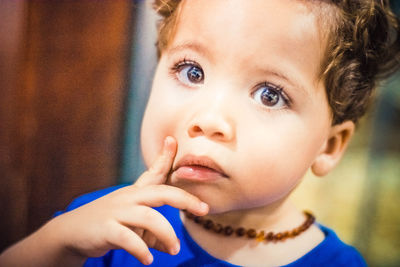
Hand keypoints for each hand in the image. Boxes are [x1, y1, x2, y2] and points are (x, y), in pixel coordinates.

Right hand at [52, 136, 208, 264]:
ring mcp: (117, 212)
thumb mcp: (133, 226)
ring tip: (174, 250)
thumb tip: (170, 246)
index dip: (165, 156)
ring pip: (149, 217)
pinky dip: (141, 250)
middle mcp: (128, 198)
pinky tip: (148, 260)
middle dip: (184, 198)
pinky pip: (128, 238)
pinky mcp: (106, 229)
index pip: (154, 172)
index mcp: (136, 193)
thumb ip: (153, 234)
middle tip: (204, 209)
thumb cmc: (108, 225)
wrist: (70, 233)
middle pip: (161, 193)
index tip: (173, 139)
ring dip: (167, 234)